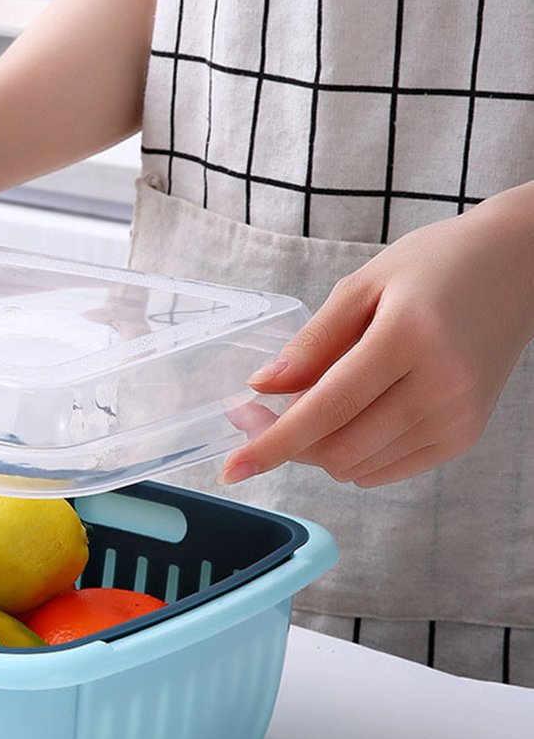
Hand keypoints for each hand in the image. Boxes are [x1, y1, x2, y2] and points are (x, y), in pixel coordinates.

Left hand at [219, 186, 533, 487]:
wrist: (518, 269)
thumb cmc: (436, 267)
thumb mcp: (363, 285)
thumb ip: (311, 342)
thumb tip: (262, 388)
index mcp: (409, 337)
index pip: (326, 408)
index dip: (273, 443)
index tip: (232, 467)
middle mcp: (440, 386)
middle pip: (338, 449)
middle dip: (288, 444)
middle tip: (259, 415)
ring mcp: (456, 418)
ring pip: (357, 467)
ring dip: (318, 450)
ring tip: (310, 407)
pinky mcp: (462, 437)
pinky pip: (384, 471)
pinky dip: (352, 456)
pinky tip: (349, 420)